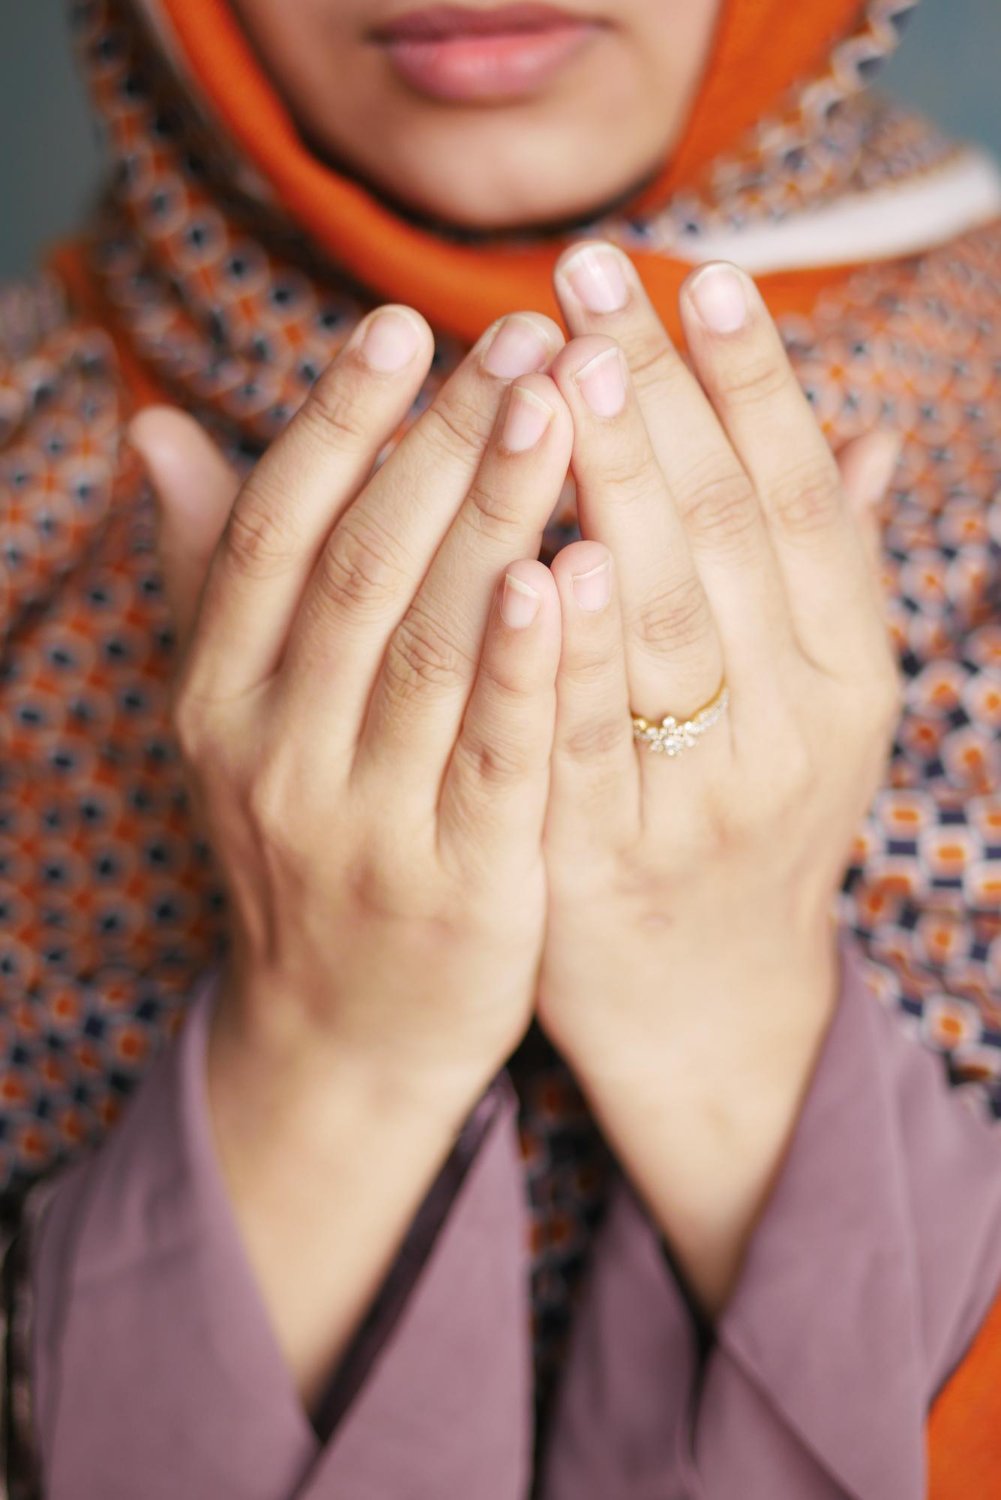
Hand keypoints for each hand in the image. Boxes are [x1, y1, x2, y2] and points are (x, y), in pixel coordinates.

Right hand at [131, 303, 569, 1397]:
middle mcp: (274, 751)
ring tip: (558, 406)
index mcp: (220, 695)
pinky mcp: (459, 885)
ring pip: (429, 646)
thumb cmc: (309, 841)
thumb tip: (158, 430)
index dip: (334, 423)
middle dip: (440, 444)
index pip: (274, 533)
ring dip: (491, 519)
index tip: (401, 322)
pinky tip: (573, 569)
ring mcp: (363, 822)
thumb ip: (208, 577)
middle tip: (527, 338)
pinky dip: (528, 664)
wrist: (343, 1033)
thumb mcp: (235, 717)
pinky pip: (494, 758)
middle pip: (361, 570)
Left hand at [535, 245, 901, 1312]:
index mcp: (850, 675)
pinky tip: (538, 549)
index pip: (803, 505)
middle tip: (593, 278)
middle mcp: (794, 730)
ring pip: (664, 621)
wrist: (706, 1006)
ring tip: (560, 366)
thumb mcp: (814, 706)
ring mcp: (703, 800)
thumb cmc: (748, 821)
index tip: (707, 274)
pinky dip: (567, 645)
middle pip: (729, 538)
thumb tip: (872, 433)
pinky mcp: (605, 863)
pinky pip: (585, 737)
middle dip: (662, 398)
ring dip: (617, 487)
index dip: (760, 388)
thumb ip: (826, 574)